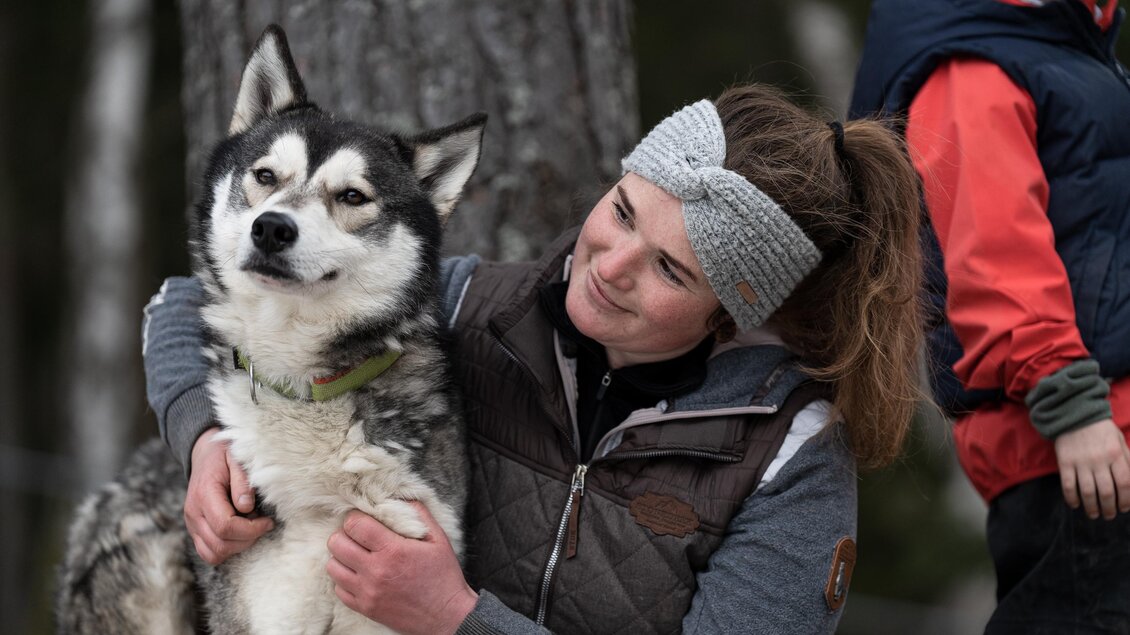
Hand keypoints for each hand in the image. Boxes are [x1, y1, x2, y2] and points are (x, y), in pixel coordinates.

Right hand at [185, 427, 273, 563]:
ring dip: (238, 546)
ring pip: (214, 554)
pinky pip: (208, 553)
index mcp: (204, 494)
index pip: (225, 526)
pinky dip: (227, 549)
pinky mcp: (195, 531)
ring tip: (251, 527)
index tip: (268, 521)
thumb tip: (247, 507)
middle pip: (220, 545)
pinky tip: (241, 533)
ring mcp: (191, 524)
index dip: (251, 530)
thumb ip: (242, 482)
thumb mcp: (237, 458)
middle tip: (263, 523)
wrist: (205, 455)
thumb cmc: (225, 455)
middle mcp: (193, 513)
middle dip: (248, 540)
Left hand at [327, 503, 476, 634]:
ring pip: (333, 567)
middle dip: (345, 534)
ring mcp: (368, 592)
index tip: (363, 519)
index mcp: (393, 550)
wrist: (447, 616)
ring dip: (342, 557)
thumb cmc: (444, 576)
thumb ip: (420, 514)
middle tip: (357, 536)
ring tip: (356, 555)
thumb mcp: (438, 540)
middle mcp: (376, 571)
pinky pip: (339, 590)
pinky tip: (358, 575)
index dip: (355, 518)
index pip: (355, 525)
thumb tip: (402, 496)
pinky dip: (344, 580)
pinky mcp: (365, 608)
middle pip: (337, 544)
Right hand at [1054, 418, 1129, 519]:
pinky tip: (1075, 505)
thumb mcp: (1119, 440)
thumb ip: (1127, 459)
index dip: (1126, 499)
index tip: (1124, 508)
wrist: (1073, 413)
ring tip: (1094, 514)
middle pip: (1107, 491)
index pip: (1125, 483)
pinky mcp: (1065, 462)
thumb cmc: (1100, 429)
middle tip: (1109, 515)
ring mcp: (1081, 462)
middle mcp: (1099, 460)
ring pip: (1088, 491)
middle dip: (1109, 508)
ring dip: (1092, 507)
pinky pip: (1068, 485)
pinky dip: (1071, 498)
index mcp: (1116, 454)